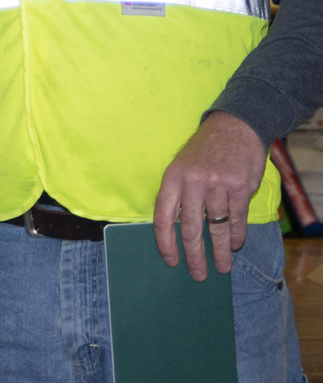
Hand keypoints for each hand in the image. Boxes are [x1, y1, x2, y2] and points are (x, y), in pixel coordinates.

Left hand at [153, 111, 266, 280]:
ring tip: (222, 267)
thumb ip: (178, 194)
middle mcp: (192, 182)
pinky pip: (236, 220)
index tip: (170, 261)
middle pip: (190, 228)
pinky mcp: (239, 187)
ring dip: (220, 252)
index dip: (165, 242)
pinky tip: (235, 245)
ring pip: (216, 228)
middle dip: (194, 256)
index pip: (163, 216)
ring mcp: (217, 184)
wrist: (235, 126)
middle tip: (198, 275)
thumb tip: (175, 231)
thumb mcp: (182, 165)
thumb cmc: (205, 150)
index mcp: (172, 177)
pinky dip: (236, 236)